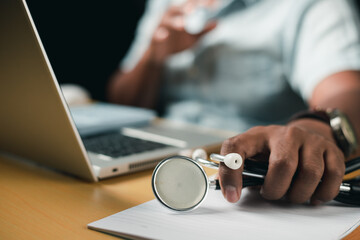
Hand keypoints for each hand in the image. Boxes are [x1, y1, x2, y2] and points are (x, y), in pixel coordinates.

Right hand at [149, 1, 216, 63]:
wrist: (161, 56)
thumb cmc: (178, 42)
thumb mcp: (193, 37)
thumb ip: (204, 30)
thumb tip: (218, 22)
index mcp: (180, 14)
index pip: (191, 5)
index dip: (201, 3)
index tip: (213, 4)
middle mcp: (170, 17)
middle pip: (178, 9)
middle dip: (186, 8)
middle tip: (195, 8)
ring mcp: (161, 26)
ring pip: (167, 21)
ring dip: (175, 22)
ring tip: (183, 24)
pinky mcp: (154, 38)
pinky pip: (156, 35)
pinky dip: (160, 34)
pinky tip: (164, 35)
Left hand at [218, 119, 345, 204]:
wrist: (305, 135)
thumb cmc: (273, 150)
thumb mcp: (253, 154)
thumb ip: (242, 171)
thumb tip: (230, 192)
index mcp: (258, 135)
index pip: (235, 147)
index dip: (230, 173)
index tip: (232, 195)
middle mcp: (285, 134)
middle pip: (282, 166)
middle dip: (276, 190)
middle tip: (272, 194)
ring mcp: (310, 140)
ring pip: (310, 174)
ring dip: (299, 194)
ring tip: (292, 194)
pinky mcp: (331, 150)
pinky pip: (331, 177)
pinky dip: (322, 193)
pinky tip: (312, 194)